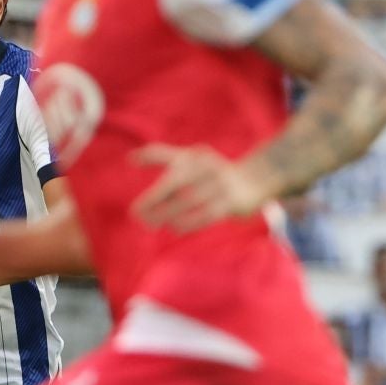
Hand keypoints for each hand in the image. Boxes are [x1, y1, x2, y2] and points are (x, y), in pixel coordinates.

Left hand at [131, 145, 274, 232]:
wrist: (256, 180)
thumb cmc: (211, 171)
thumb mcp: (189, 159)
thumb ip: (160, 156)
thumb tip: (129, 158)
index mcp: (195, 156)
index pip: (170, 156)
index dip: (151, 157)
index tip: (130, 163)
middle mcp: (207, 167)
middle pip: (177, 183)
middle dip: (155, 199)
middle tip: (136, 214)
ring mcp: (221, 184)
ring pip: (190, 201)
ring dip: (168, 214)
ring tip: (151, 223)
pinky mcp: (232, 202)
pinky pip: (207, 214)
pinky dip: (189, 222)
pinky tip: (174, 228)